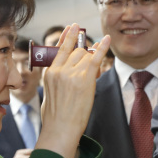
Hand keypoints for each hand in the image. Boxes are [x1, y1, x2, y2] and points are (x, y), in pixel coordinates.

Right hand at [36, 24, 110, 157]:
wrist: (60, 129)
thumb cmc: (55, 118)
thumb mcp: (50, 94)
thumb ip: (57, 81)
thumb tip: (67, 75)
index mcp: (50, 72)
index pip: (60, 49)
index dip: (68, 37)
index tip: (72, 27)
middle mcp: (60, 70)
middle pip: (76, 52)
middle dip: (85, 55)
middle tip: (90, 65)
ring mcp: (72, 73)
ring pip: (86, 56)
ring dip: (92, 60)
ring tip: (93, 72)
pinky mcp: (84, 79)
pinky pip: (95, 58)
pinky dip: (102, 48)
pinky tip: (107, 39)